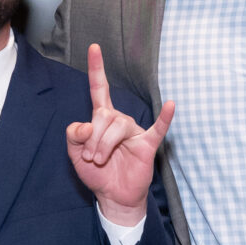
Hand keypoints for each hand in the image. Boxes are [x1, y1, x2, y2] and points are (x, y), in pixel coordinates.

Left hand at [65, 43, 173, 225]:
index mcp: (102, 118)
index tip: (94, 47)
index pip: (98, 89)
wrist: (112, 197)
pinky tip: (171, 105)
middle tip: (90, 157)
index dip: (96, 69)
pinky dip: (165, 117)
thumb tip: (87, 124)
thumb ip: (74, 136)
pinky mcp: (147, 144)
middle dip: (92, 138)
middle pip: (103, 115)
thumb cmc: (96, 173)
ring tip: (100, 160)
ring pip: (117, 127)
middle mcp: (119, 120)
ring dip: (103, 146)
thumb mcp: (74, 155)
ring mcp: (135, 131)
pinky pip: (158, 128)